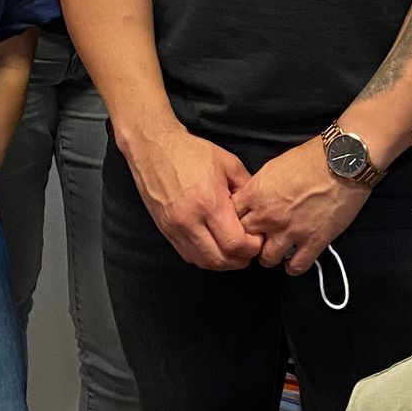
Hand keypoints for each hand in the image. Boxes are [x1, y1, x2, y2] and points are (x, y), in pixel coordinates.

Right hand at [124, 121, 256, 270]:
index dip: (252, 247)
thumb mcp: (228, 163)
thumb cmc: (190, 152)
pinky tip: (214, 247)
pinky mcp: (166, 230)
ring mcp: (175, 228)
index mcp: (209, 202)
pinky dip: (205, 257)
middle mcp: (190, 220)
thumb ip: (246, 188)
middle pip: (221, 260)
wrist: (154, 148)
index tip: (257, 238)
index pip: (235, 243)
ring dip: (223, 262)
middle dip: (241, 259)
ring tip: (233, 251)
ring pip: (204, 262)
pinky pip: (188, 255)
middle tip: (249, 249)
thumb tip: (257, 209)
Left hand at [236, 138, 369, 275]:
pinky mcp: (313, 241)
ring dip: (269, 256)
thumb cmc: (310, 158)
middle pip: (244, 239)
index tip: (243, 222)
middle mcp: (268, 216)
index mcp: (256, 194)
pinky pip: (297, 266)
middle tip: (258, 238)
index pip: (231, 217)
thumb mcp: (273, 167)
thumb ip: (259, 188)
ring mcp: (290, 231)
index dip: (235, 221)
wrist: (342, 162)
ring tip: (276, 251)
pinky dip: (293, 267)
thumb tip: (254, 200)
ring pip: (266, 259)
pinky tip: (294, 262)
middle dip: (249, 239)